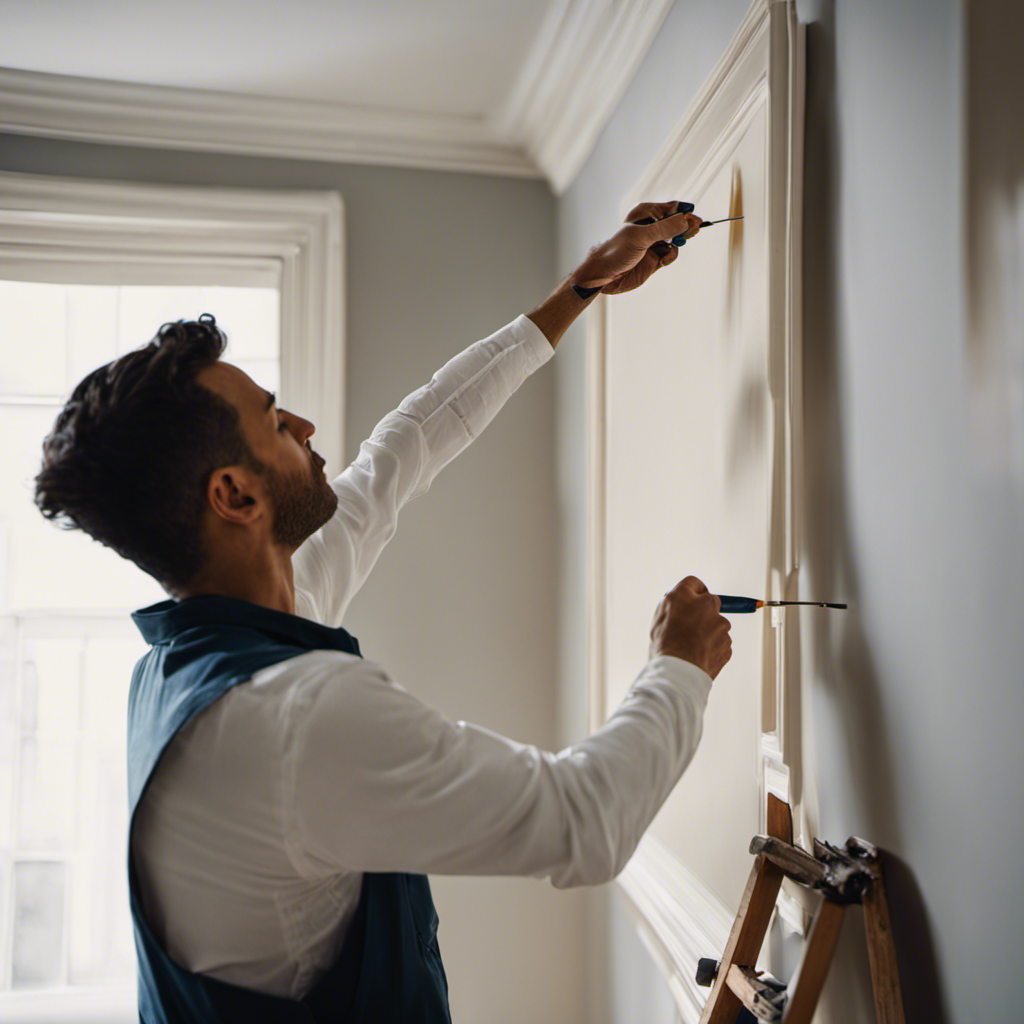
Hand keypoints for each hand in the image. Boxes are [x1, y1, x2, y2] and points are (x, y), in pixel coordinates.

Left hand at [571, 200, 702, 295]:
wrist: (604, 275)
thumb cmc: (616, 251)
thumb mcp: (640, 237)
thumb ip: (664, 229)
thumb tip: (686, 220)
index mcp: (645, 214)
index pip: (671, 208)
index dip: (684, 212)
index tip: (693, 218)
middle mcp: (651, 227)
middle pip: (677, 223)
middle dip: (686, 226)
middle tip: (694, 230)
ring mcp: (654, 243)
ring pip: (676, 239)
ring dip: (680, 241)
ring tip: (679, 242)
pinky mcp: (655, 259)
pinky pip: (671, 254)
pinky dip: (672, 256)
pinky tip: (666, 259)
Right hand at [649, 575, 731, 679]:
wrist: (679, 671)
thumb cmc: (665, 645)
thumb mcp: (659, 617)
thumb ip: (673, 604)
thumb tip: (683, 603)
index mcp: (685, 595)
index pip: (694, 583)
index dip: (691, 594)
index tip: (690, 602)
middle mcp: (706, 604)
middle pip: (710, 602)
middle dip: (703, 612)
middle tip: (688, 628)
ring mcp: (720, 624)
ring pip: (716, 625)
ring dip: (708, 632)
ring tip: (691, 647)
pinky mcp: (727, 642)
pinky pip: (720, 642)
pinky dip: (712, 647)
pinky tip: (698, 655)